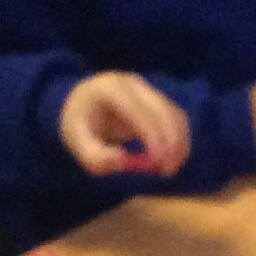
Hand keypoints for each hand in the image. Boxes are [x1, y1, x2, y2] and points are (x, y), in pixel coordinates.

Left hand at [59, 71, 191, 177]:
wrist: (79, 106)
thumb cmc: (78, 124)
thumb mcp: (76, 142)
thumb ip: (95, 155)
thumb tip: (123, 162)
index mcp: (110, 89)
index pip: (138, 110)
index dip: (152, 135)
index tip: (157, 162)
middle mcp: (133, 84)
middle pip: (162, 109)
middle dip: (171, 140)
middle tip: (168, 170)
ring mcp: (147, 89)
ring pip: (174, 113)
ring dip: (179, 141)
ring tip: (171, 168)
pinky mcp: (157, 99)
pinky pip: (175, 118)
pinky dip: (179, 138)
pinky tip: (174, 158)